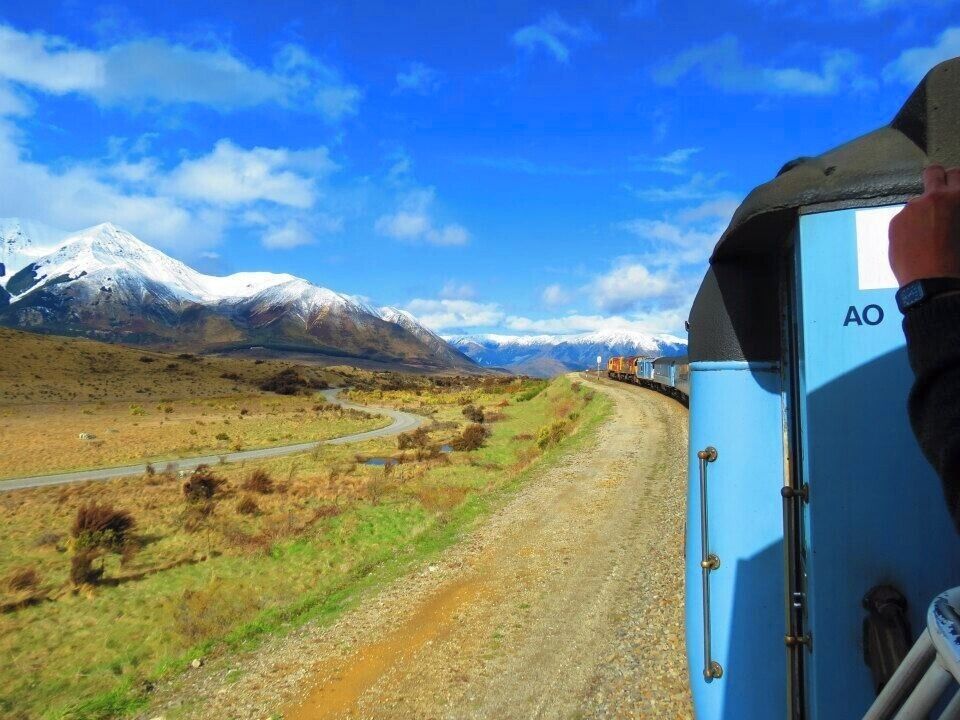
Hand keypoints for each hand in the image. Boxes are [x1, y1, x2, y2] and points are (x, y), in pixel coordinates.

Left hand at [888, 165, 959, 286]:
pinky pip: (904, 218)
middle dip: (936, 179)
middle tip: (939, 196)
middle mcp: (932, 198)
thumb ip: (957, 210)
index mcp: (957, 198)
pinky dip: (910, 226)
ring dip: (922, 210)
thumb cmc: (957, 260)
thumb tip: (953, 209)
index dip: (954, 182)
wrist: (932, 283)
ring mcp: (910, 209)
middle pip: (932, 172)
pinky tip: (915, 244)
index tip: (953, 190)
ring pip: (917, 201)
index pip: (955, 173)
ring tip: (928, 234)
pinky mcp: (895, 223)